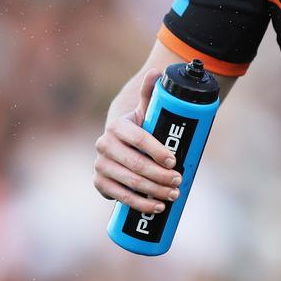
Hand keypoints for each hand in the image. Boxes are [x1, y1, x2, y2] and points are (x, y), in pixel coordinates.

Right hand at [93, 70, 180, 212]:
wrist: (122, 143)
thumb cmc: (141, 126)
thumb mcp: (146, 110)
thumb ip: (151, 93)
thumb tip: (158, 72)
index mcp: (117, 126)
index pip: (139, 139)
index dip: (157, 150)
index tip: (175, 160)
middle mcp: (104, 145)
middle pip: (135, 164)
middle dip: (160, 175)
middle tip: (179, 180)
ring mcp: (100, 165)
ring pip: (129, 182)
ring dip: (153, 192)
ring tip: (174, 195)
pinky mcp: (100, 183)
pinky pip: (119, 196)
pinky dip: (139, 204)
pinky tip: (156, 208)